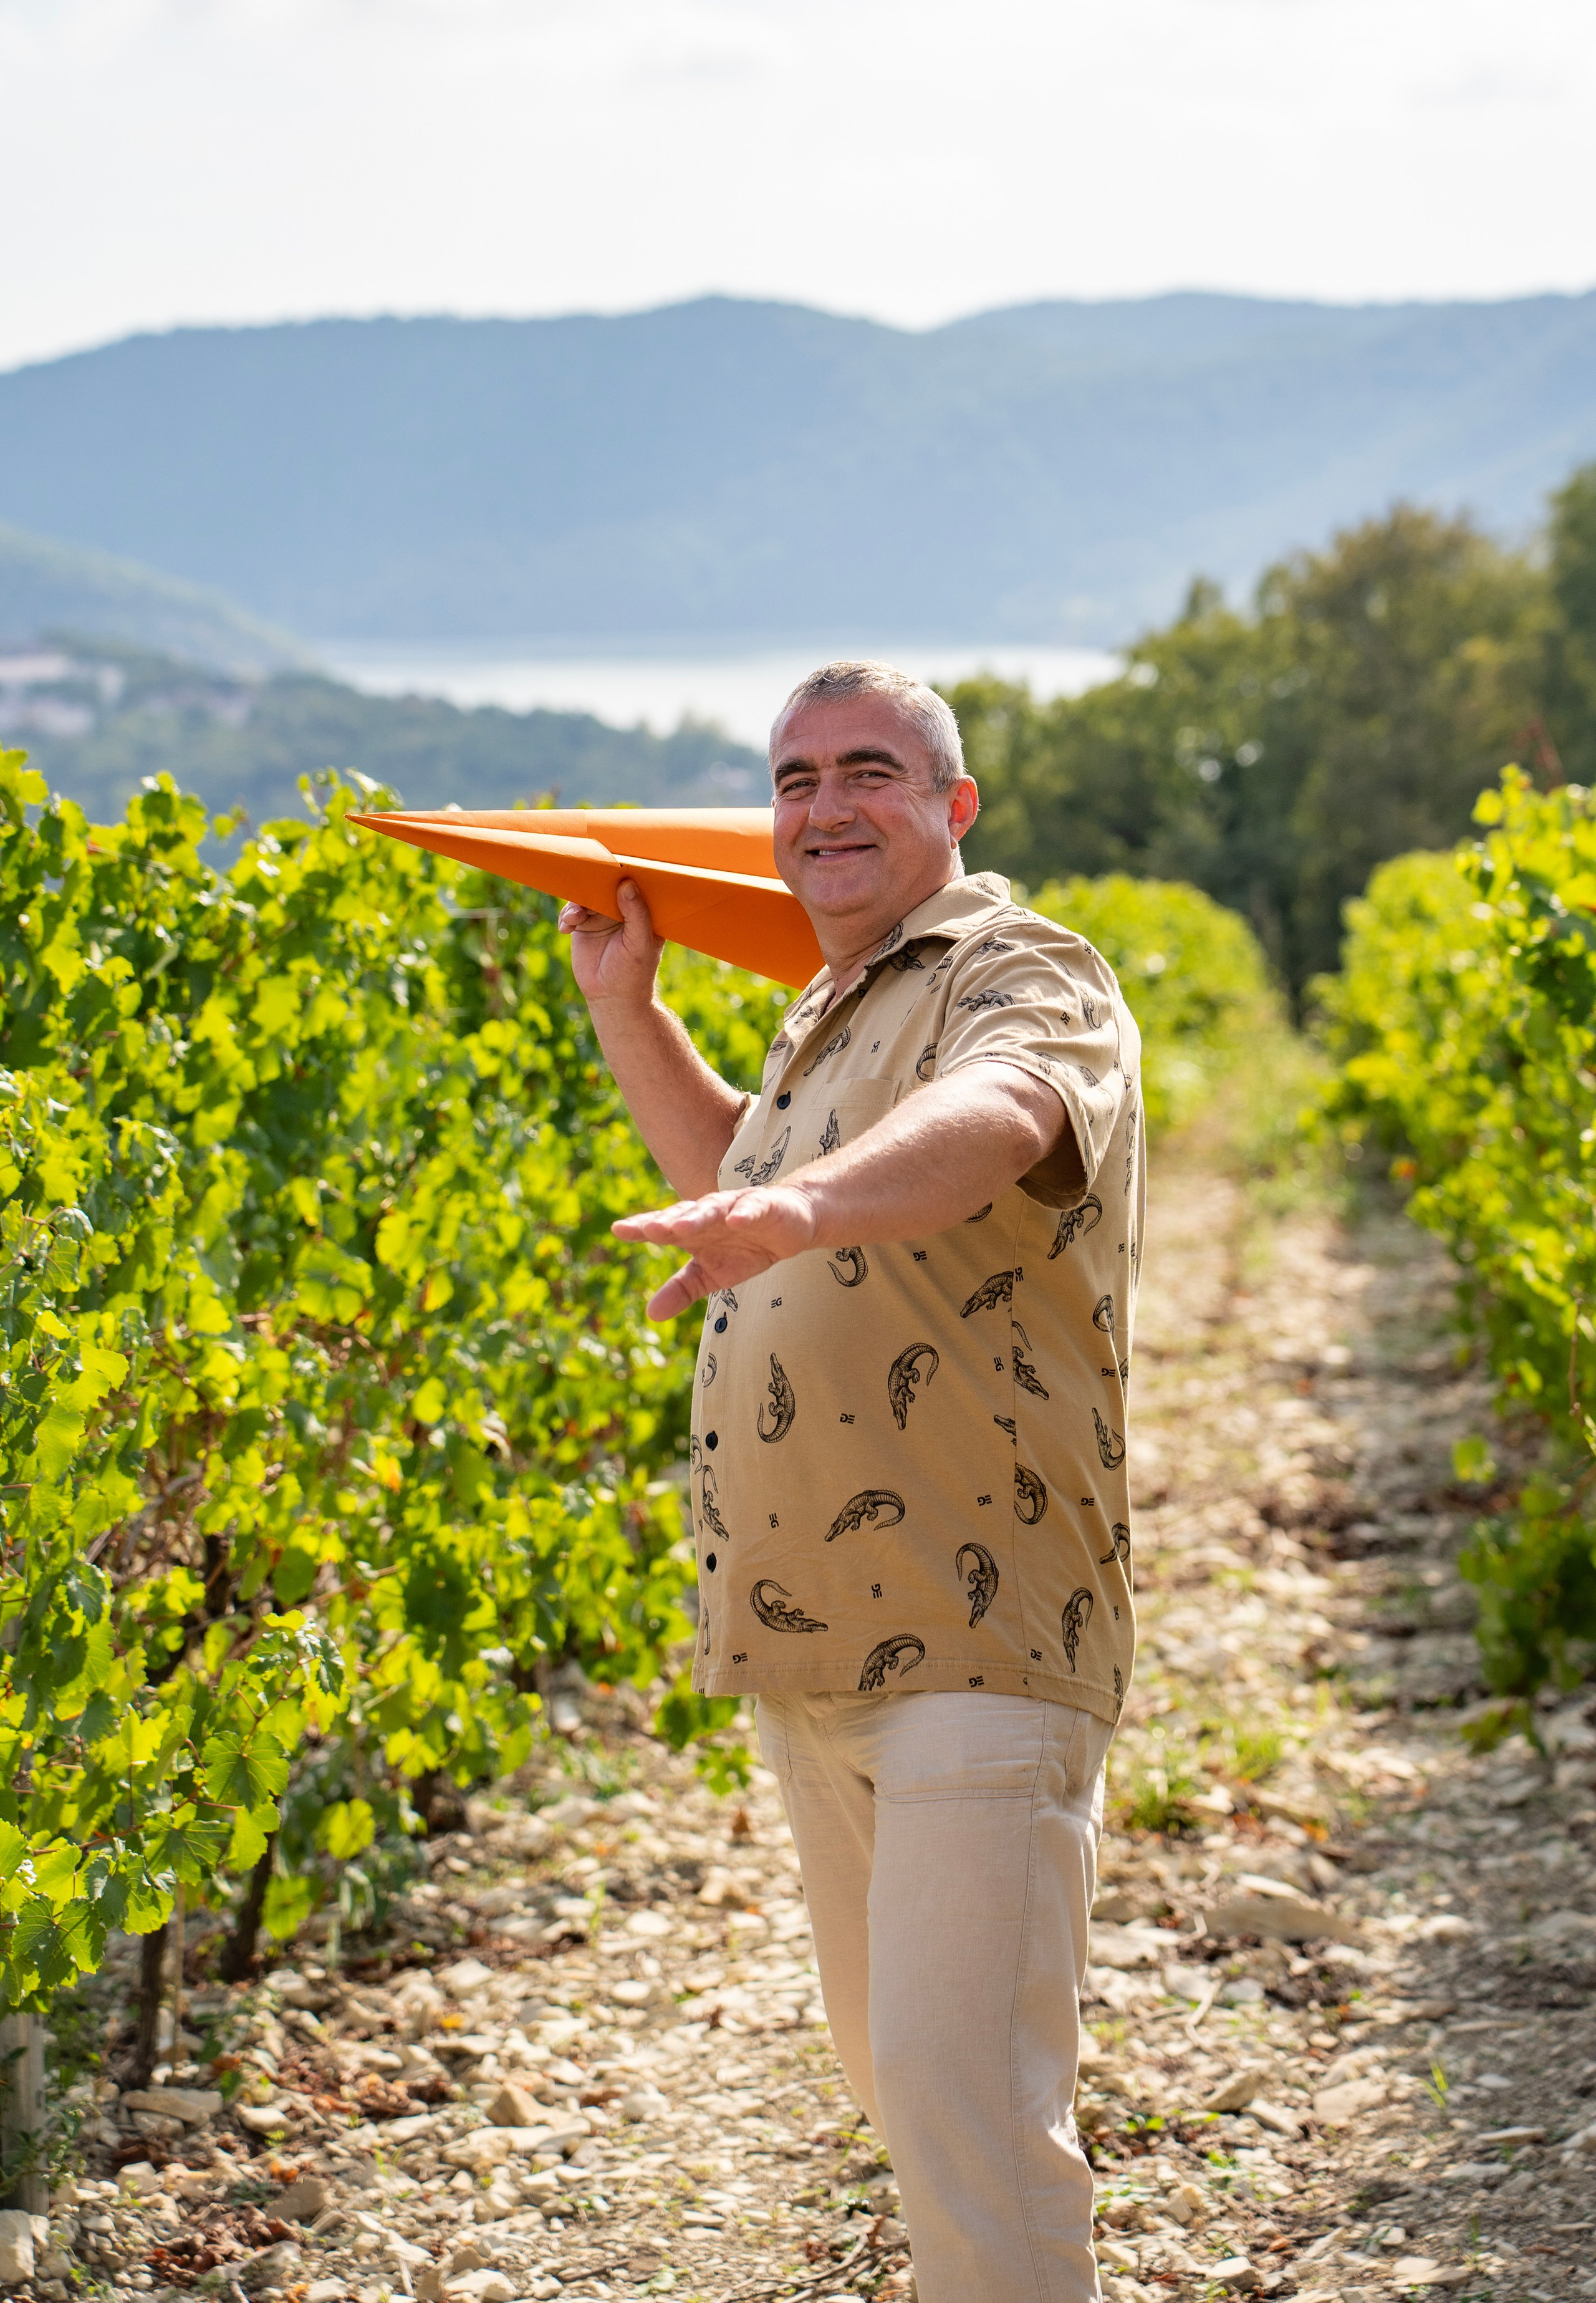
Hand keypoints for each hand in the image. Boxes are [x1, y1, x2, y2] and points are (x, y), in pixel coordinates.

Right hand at [558, 878, 663, 1005]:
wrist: (612, 999)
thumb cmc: (634, 973)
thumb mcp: (639, 942)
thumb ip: (636, 913)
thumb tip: (627, 883)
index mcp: (642, 910)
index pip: (634, 884)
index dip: (623, 872)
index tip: (611, 864)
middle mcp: (621, 909)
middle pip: (605, 886)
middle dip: (591, 886)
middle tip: (583, 888)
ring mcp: (601, 917)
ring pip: (585, 898)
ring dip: (576, 905)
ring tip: (573, 919)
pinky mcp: (583, 927)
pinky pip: (570, 913)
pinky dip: (566, 917)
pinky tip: (566, 928)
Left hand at [613, 1184, 818, 1319]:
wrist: (793, 1226)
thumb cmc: (747, 1247)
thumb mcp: (712, 1274)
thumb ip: (682, 1290)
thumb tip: (651, 1315)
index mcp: (694, 1229)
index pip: (664, 1226)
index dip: (642, 1227)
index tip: (619, 1230)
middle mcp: (710, 1213)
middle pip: (685, 1215)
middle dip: (667, 1221)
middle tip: (649, 1230)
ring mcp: (737, 1206)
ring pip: (713, 1207)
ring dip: (697, 1216)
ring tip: (681, 1226)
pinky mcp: (766, 1206)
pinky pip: (753, 1208)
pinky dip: (744, 1213)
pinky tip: (735, 1221)